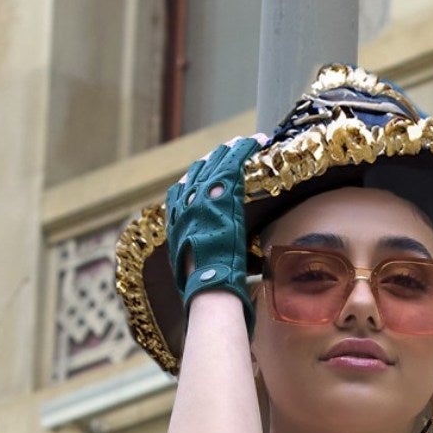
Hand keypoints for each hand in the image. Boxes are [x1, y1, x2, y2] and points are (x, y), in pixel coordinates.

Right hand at [165, 136, 263, 330]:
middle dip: (215, 158)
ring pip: (216, 162)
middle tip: (230, 148)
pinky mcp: (221, 194)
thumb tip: (205, 278)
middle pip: (198, 171)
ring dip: (232, 149)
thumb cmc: (204, 293)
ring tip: (247, 141)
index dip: (196, 178)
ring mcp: (202, 198)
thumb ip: (199, 265)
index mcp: (175, 223)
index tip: (206, 172)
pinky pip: (234, 162)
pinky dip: (245, 148)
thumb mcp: (194, 275)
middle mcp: (184, 205)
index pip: (183, 191)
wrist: (209, 289)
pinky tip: (257, 139)